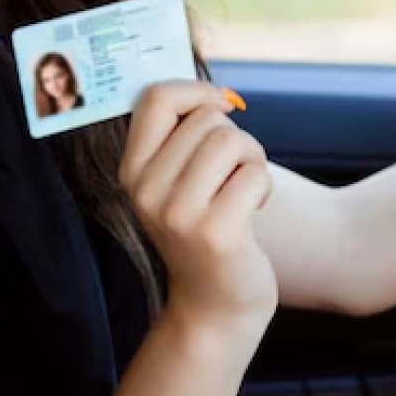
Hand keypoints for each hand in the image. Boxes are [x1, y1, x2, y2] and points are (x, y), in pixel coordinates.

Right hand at [119, 82, 277, 332]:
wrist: (215, 304)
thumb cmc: (206, 227)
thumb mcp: (177, 181)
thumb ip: (182, 136)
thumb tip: (217, 91)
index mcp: (131, 170)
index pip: (156, 98)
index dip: (197, 92)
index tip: (219, 109)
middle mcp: (145, 191)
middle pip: (207, 118)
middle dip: (234, 138)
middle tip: (231, 175)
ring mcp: (177, 214)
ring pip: (232, 141)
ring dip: (251, 161)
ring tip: (242, 191)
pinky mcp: (214, 233)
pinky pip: (254, 174)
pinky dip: (263, 187)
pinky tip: (251, 213)